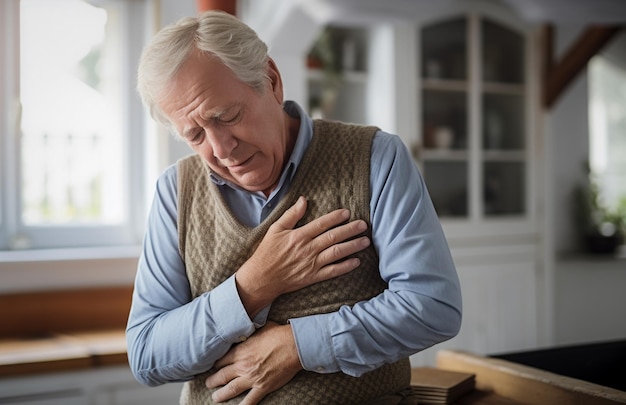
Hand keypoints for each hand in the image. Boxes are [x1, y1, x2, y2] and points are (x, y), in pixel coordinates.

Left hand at [205, 322, 301, 404]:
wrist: (294, 345)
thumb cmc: (279, 334)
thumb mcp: (260, 329)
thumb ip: (250, 334)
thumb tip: (247, 329)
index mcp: (241, 351)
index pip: (221, 360)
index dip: (216, 364)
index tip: (213, 366)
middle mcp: (243, 366)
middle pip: (222, 376)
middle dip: (213, 380)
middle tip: (209, 383)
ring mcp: (252, 378)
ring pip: (231, 389)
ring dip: (221, 395)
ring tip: (215, 397)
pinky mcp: (263, 387)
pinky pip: (250, 401)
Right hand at [236, 196, 369, 315]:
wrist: (261, 278)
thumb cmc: (267, 252)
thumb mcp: (275, 229)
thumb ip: (291, 214)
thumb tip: (303, 199)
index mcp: (299, 236)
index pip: (321, 224)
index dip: (335, 217)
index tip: (347, 212)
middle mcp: (307, 249)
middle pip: (333, 237)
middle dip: (350, 230)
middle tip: (364, 225)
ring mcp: (311, 264)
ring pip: (336, 253)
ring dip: (352, 246)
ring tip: (365, 241)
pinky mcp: (313, 277)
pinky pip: (332, 272)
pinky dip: (345, 267)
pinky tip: (356, 261)